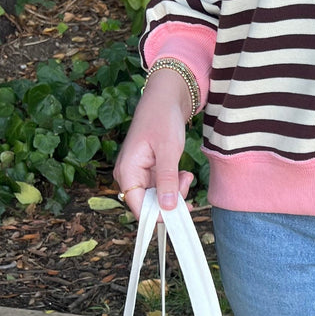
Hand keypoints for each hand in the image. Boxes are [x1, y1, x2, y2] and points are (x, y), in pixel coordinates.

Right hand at [113, 71, 194, 217]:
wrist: (165, 100)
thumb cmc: (162, 119)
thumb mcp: (168, 150)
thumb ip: (167, 179)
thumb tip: (167, 206)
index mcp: (127, 171)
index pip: (139, 207)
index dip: (158, 215)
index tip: (181, 214)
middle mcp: (129, 176)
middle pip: (149, 205)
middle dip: (171, 200)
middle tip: (187, 183)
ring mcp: (139, 174)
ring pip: (158, 198)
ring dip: (176, 192)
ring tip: (187, 175)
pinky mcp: (149, 172)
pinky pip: (162, 188)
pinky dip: (175, 185)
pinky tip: (184, 174)